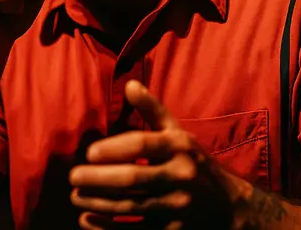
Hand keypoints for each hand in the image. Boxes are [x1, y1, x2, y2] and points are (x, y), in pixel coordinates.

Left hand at [69, 80, 248, 228]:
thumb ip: (153, 110)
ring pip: (131, 205)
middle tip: (73, 177)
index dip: (113, 148)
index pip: (142, 144)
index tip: (89, 153)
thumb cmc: (195, 163)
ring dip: (98, 203)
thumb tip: (129, 84)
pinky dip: (108, 228)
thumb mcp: (179, 134)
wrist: (227, 206)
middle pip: (132, 178)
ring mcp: (177, 206)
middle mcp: (180, 175)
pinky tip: (87, 221)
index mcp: (180, 147)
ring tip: (76, 196)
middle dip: (99, 178)